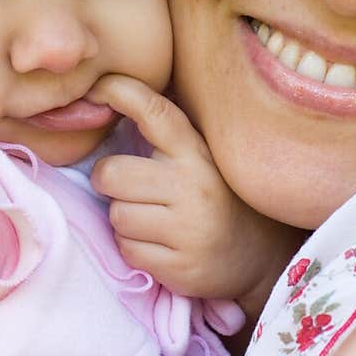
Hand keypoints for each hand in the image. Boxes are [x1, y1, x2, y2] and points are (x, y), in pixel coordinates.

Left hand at [89, 75, 303, 314]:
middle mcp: (194, 186)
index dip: (119, 92)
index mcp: (197, 153)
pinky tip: (159, 244)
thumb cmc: (216, 200)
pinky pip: (128, 250)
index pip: (154, 112)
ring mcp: (188, 229)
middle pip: (112, 173)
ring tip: (151, 219)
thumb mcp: (200, 159)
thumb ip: (165, 137)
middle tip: (125, 187)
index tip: (95, 89)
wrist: (259, 259)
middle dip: (109, 181)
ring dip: (124, 218)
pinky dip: (134, 248)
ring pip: (117, 215)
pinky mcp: (179, 266)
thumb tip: (109, 96)